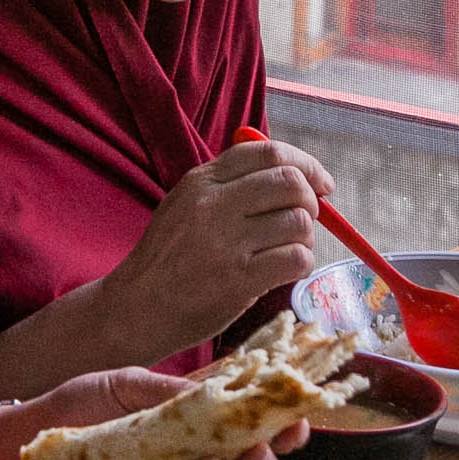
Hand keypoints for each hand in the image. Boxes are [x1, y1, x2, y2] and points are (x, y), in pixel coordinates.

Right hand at [98, 136, 333, 360]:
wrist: (138, 307)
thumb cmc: (169, 258)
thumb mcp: (185, 205)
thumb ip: (229, 186)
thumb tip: (295, 176)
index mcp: (201, 181)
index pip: (268, 152)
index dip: (305, 163)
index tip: (321, 183)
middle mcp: (213, 205)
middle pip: (290, 182)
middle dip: (311, 200)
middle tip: (309, 218)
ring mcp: (226, 242)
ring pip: (299, 222)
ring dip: (305, 237)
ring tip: (287, 250)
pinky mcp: (238, 280)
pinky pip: (297, 259)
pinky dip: (301, 264)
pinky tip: (283, 271)